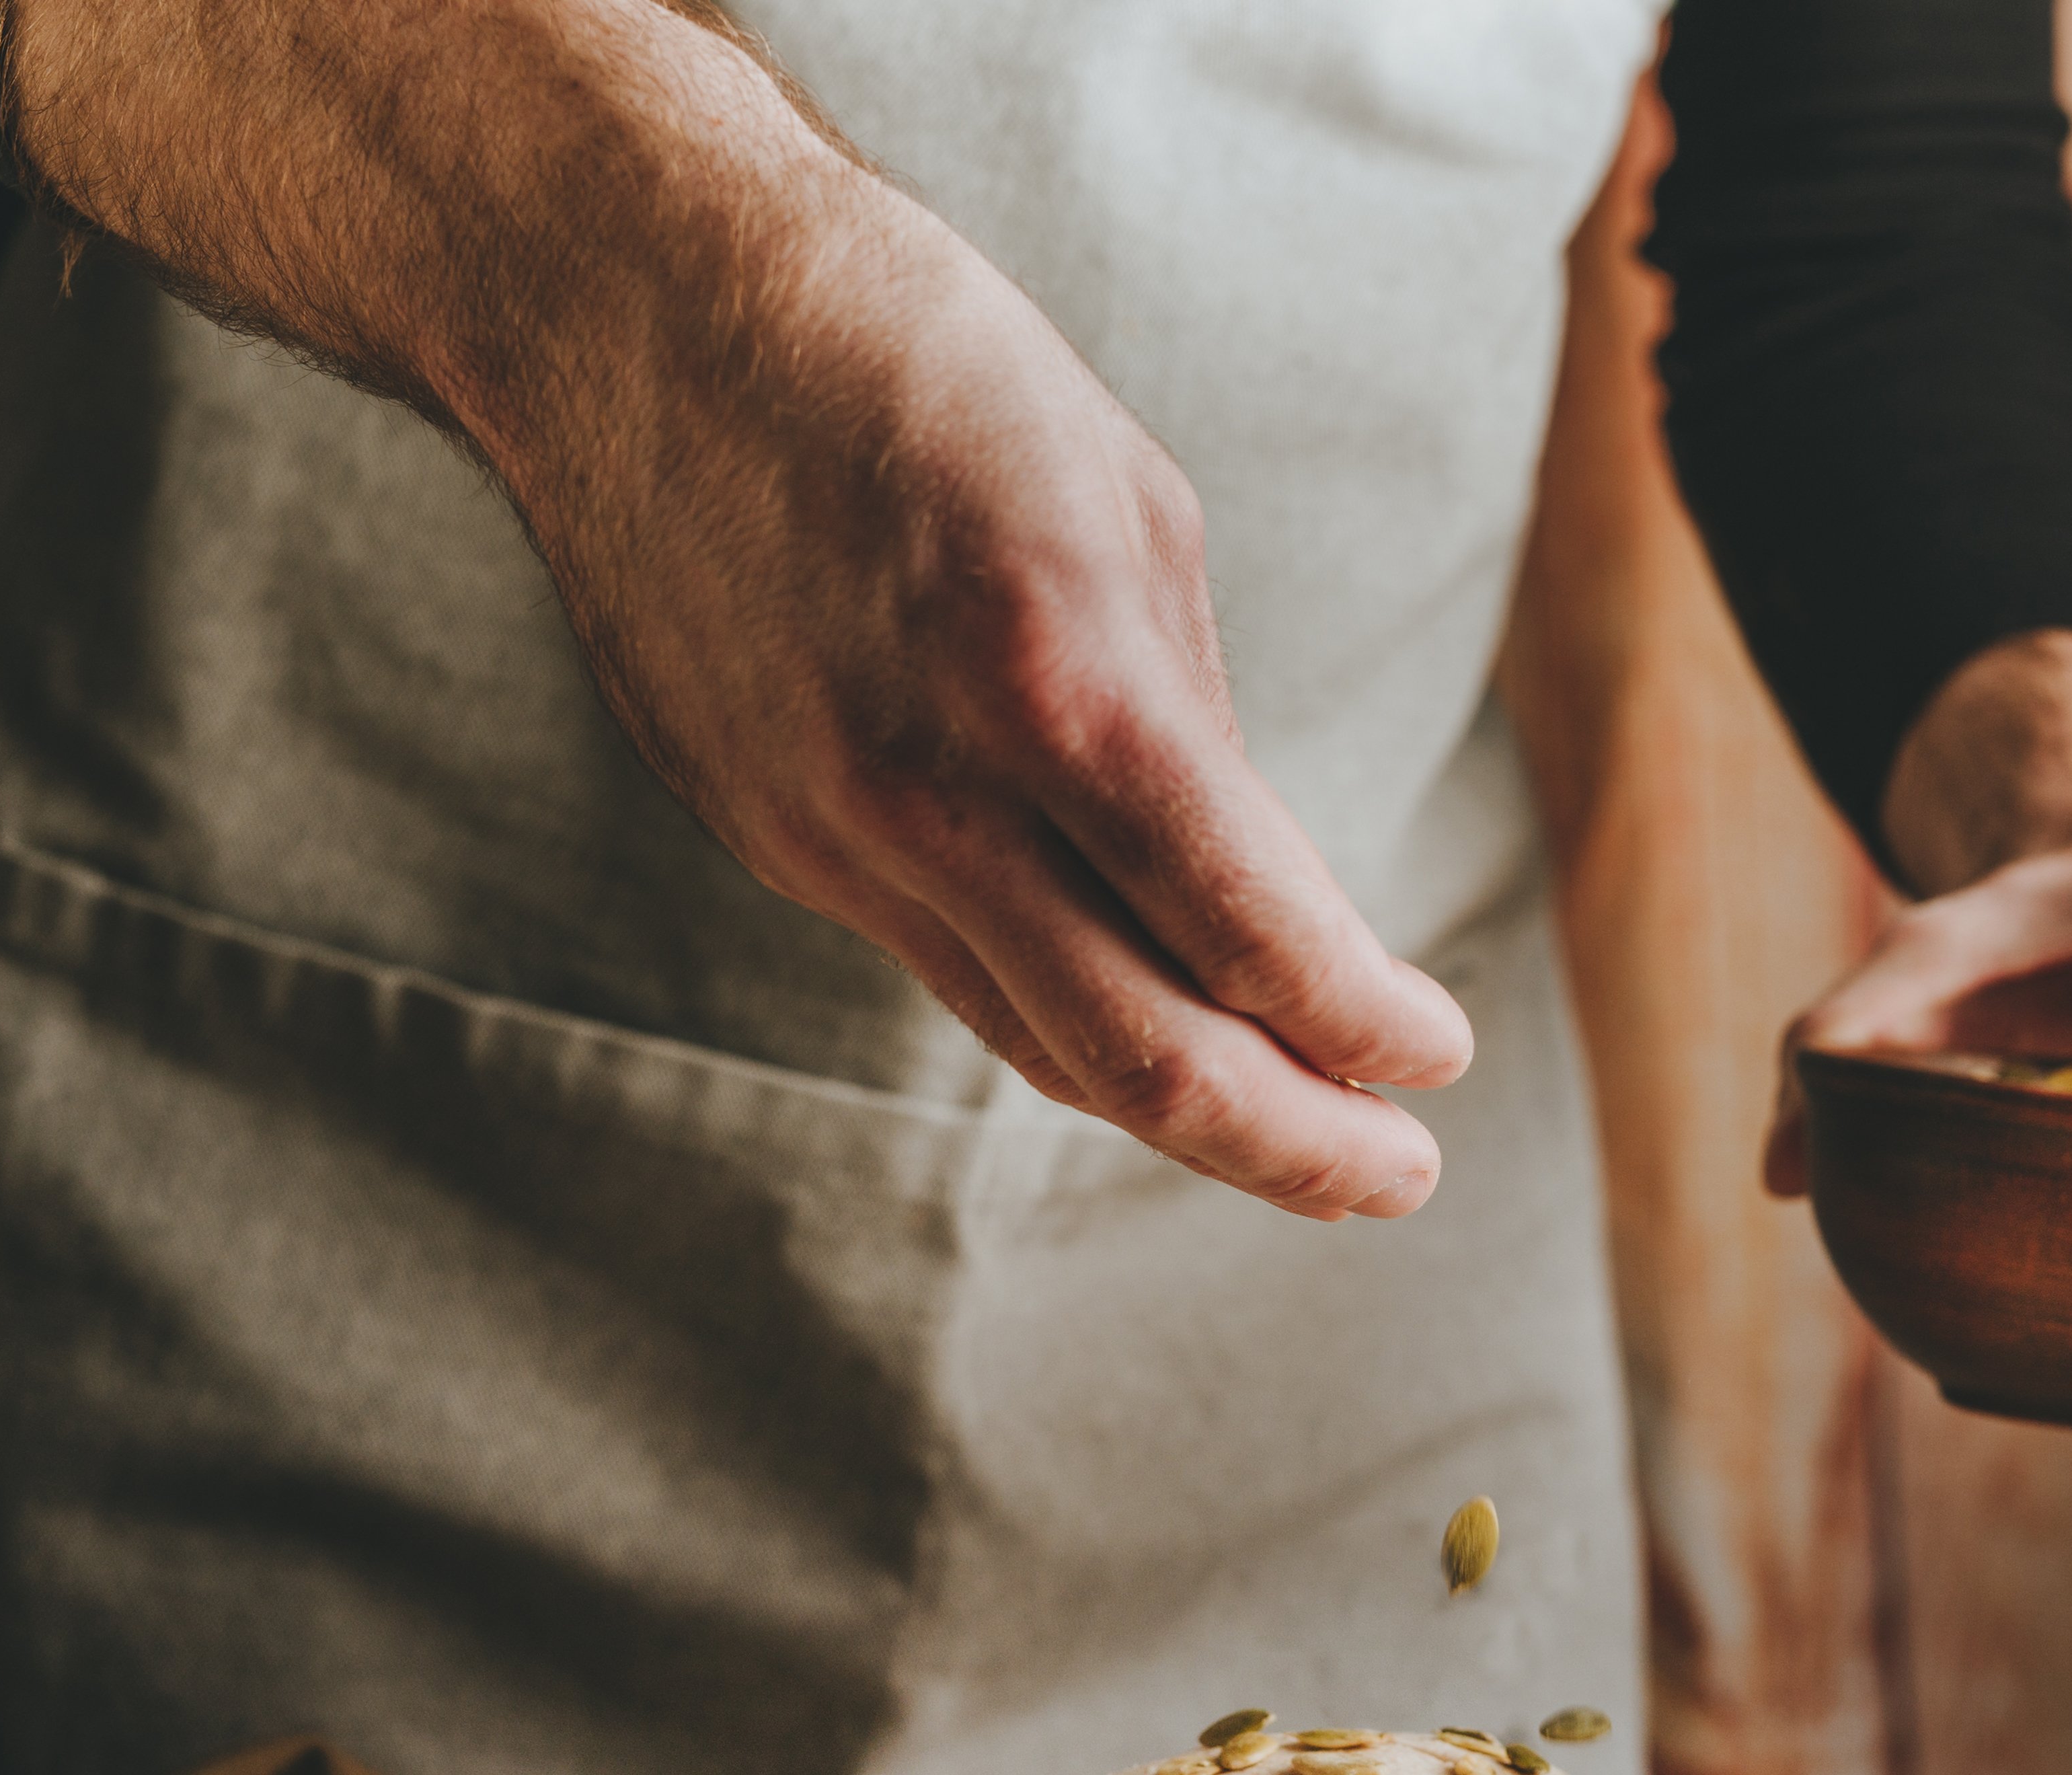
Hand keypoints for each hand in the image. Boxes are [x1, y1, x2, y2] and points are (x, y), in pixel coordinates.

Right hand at [0, 0, 1465, 1217]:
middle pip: (1145, 1057)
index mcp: (1059, 681)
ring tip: (1301, 1135)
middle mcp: (936, 794)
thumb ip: (1194, 724)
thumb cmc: (915, 360)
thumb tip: (1265, 898)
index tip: (1438, 1052)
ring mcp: (833, 834)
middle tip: (1401, 1176)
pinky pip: (949, 966)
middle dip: (1299, 1142)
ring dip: (1190, 1114)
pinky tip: (1141, 1015)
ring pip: (1037, 1043)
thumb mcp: (1126, 508)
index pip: (1249, 935)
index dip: (1366, 1027)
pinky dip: (1065, 1011)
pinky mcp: (770, 836)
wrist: (634, 300)